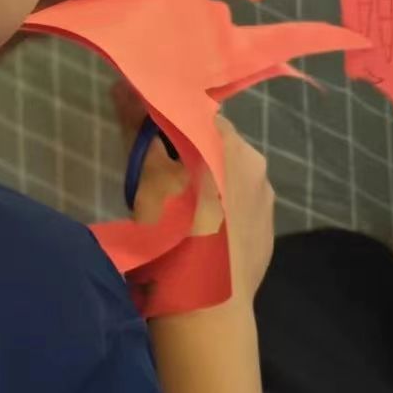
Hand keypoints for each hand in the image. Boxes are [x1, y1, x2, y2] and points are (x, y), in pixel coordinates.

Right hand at [112, 84, 273, 302]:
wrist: (205, 307)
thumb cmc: (171, 233)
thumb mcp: (146, 176)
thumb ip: (136, 126)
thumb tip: (125, 85)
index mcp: (228, 142)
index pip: (197, 114)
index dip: (170, 123)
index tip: (149, 140)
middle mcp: (256, 164)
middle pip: (215, 145)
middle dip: (188, 154)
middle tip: (158, 179)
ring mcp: (266, 202)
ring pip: (228, 177)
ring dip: (206, 184)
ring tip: (176, 213)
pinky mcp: (267, 234)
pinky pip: (239, 209)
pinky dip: (220, 212)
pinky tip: (198, 235)